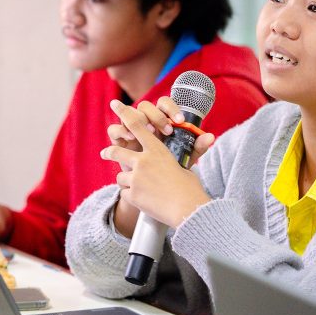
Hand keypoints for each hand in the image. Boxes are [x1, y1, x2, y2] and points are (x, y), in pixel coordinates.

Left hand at [101, 99, 213, 228]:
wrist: (187, 210)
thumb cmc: (190, 187)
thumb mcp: (188, 166)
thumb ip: (190, 151)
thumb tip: (210, 136)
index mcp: (157, 150)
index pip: (136, 124)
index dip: (124, 112)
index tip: (115, 104)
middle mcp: (143, 161)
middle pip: (117, 150)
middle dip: (109, 152)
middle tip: (105, 153)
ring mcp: (136, 178)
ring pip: (120, 176)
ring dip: (128, 181)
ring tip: (141, 188)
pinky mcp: (133, 195)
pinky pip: (125, 193)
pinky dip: (133, 197)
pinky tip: (145, 200)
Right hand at [105, 96, 215, 166]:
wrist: (152, 188)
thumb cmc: (169, 168)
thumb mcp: (184, 158)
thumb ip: (196, 147)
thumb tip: (211, 136)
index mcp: (162, 120)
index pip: (164, 104)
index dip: (171, 108)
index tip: (180, 121)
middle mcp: (146, 121)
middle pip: (146, 105)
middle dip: (157, 116)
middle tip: (167, 130)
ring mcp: (131, 129)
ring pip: (131, 113)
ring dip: (139, 120)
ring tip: (148, 131)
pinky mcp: (119, 139)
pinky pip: (115, 128)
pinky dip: (121, 130)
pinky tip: (130, 137)